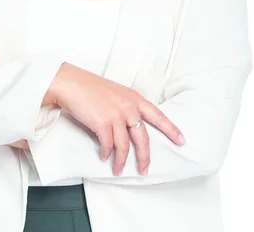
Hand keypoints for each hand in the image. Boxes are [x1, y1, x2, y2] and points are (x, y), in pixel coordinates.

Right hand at [49, 63, 184, 176]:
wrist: (72, 83)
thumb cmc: (91, 87)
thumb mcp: (116, 93)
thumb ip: (127, 106)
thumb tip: (130, 126)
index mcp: (134, 98)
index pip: (158, 116)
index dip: (171, 129)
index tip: (182, 140)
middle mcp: (129, 107)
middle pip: (143, 138)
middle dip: (145, 157)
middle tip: (144, 170)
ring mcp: (116, 115)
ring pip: (125, 146)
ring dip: (121, 161)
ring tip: (118, 169)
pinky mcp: (103, 123)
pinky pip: (108, 146)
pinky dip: (107, 154)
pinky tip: (104, 157)